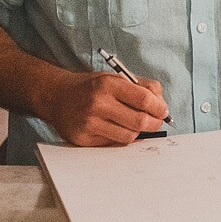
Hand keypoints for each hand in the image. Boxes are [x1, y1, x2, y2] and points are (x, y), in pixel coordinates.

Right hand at [41, 71, 166, 146]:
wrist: (57, 96)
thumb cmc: (91, 87)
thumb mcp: (115, 78)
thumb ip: (141, 87)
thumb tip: (162, 105)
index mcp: (108, 84)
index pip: (144, 99)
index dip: (159, 107)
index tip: (163, 111)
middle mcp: (98, 103)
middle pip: (140, 121)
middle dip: (154, 123)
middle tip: (157, 122)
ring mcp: (89, 123)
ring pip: (129, 136)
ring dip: (138, 132)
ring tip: (135, 124)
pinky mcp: (83, 139)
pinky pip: (113, 143)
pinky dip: (121, 137)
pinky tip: (116, 128)